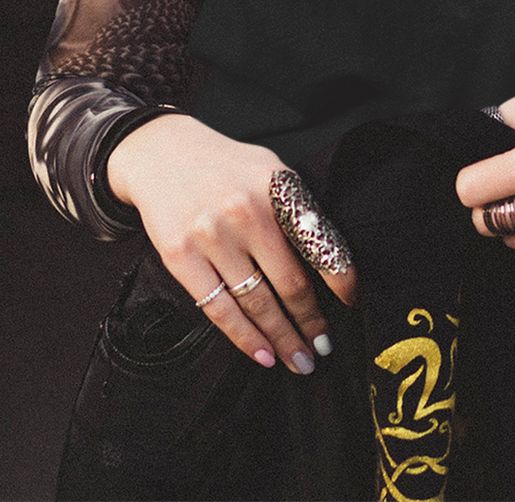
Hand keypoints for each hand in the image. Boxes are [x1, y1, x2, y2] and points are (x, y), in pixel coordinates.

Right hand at [107, 113, 358, 372]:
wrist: (160, 152)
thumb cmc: (226, 168)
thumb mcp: (270, 170)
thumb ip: (297, 210)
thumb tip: (333, 265)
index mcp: (277, 186)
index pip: (320, 242)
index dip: (341, 280)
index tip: (354, 305)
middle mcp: (246, 210)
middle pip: (290, 284)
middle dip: (311, 324)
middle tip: (324, 349)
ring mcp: (211, 234)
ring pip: (256, 303)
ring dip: (282, 339)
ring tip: (299, 361)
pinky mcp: (180, 256)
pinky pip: (219, 309)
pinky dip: (245, 338)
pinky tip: (264, 355)